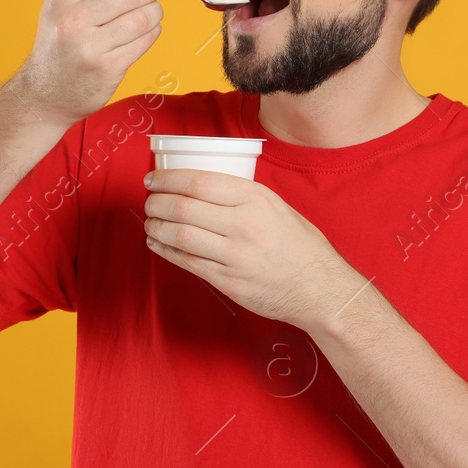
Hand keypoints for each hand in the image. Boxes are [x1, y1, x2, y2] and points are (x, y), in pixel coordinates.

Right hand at [14, 0, 164, 126]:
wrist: (45, 92)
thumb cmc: (61, 42)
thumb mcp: (67, 2)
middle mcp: (72, 18)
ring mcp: (89, 45)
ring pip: (145, 16)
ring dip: (154, 13)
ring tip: (145, 17)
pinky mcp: (106, 68)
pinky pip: (145, 40)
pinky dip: (152, 33)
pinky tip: (141, 34)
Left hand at [143, 168, 365, 331]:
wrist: (319, 289)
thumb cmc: (300, 245)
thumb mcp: (277, 207)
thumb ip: (242, 196)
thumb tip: (200, 185)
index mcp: (256, 199)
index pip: (199, 182)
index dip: (167, 179)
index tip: (152, 178)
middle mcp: (244, 225)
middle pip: (183, 208)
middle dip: (156, 203)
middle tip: (148, 202)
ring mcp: (234, 255)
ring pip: (180, 236)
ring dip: (156, 227)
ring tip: (150, 222)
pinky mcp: (228, 281)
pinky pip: (187, 262)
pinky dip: (165, 251)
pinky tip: (157, 243)